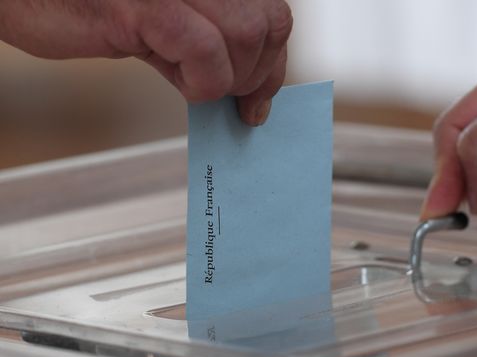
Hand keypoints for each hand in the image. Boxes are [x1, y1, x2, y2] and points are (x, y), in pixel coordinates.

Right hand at [0, 0, 291, 125]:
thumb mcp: (156, 22)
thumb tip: (242, 86)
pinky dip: (203, 83)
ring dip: (229, 80)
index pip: (272, 13)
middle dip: (258, 76)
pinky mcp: (147, 5)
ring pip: (246, 35)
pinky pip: (204, 53)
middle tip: (235, 100)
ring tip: (194, 83)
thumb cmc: (76, 4)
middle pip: (268, 24)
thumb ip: (202, 43)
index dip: (274, 61)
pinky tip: (180, 82)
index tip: (261, 95)